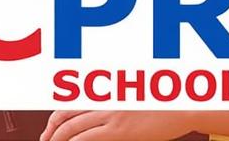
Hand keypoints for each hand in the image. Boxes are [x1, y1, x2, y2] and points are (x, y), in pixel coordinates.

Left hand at [41, 109, 197, 140]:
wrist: (183, 108)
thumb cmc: (165, 105)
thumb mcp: (137, 99)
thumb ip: (117, 105)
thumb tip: (102, 116)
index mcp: (109, 92)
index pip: (74, 102)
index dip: (57, 116)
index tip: (51, 127)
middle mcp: (106, 101)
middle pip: (66, 115)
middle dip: (51, 130)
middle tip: (45, 140)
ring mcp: (111, 116)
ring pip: (71, 129)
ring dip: (56, 139)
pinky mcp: (118, 131)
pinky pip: (85, 139)